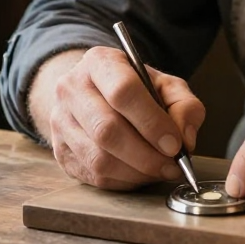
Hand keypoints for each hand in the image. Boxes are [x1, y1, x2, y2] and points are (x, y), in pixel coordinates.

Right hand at [34, 46, 205, 189]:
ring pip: (98, 158)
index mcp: (99, 63)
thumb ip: (184, 105)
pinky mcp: (59, 151)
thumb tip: (185, 139)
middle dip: (146, 155)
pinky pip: (93, 176)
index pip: (123, 91)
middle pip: (107, 130)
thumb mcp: (164, 84)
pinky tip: (141, 174)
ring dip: (136, 172)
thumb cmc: (134, 88)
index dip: (151, 122)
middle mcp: (71, 89)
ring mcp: (60, 122)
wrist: (92, 93)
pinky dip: (124, 181)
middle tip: (172, 165)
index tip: (175, 144)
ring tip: (160, 171)